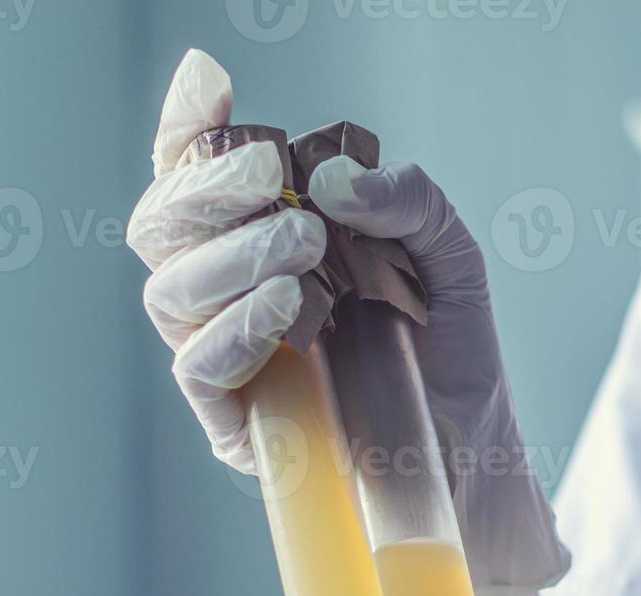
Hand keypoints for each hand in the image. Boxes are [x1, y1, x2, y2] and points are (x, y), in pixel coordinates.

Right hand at [128, 49, 566, 595]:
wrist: (478, 465)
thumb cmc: (453, 360)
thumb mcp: (452, 263)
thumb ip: (411, 203)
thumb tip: (334, 178)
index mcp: (270, 243)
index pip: (198, 180)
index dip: (190, 129)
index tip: (213, 84)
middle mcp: (234, 296)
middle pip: (162, 227)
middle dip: (208, 189)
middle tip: (278, 179)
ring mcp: (230, 361)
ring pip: (167, 292)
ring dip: (229, 254)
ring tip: (303, 245)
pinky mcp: (238, 426)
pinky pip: (197, 369)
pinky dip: (232, 328)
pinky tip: (284, 305)